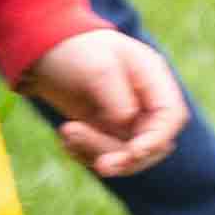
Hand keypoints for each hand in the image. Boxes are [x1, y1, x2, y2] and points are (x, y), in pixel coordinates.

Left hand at [22, 24, 185, 177]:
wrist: (43, 52)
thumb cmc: (73, 49)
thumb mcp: (96, 66)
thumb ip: (116, 94)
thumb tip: (128, 122)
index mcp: (151, 77)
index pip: (171, 115)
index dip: (157, 139)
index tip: (134, 153)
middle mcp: (144, 101)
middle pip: (152, 143)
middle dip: (125, 157)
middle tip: (100, 165)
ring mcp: (127, 119)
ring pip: (126, 155)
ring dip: (97, 153)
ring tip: (67, 134)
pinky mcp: (106, 131)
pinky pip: (105, 155)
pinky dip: (85, 154)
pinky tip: (66, 138)